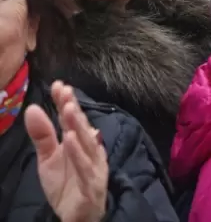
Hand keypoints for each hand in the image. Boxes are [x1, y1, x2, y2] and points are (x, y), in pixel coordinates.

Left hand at [25, 81, 107, 221]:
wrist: (78, 217)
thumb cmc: (67, 184)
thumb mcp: (48, 159)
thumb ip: (43, 135)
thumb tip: (32, 108)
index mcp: (80, 143)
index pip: (73, 120)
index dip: (67, 103)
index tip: (58, 85)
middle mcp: (90, 151)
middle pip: (81, 128)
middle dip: (73, 110)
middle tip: (65, 93)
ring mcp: (93, 167)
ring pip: (86, 144)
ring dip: (77, 126)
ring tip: (67, 110)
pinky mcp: (91, 184)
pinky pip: (85, 168)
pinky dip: (79, 154)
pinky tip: (70, 140)